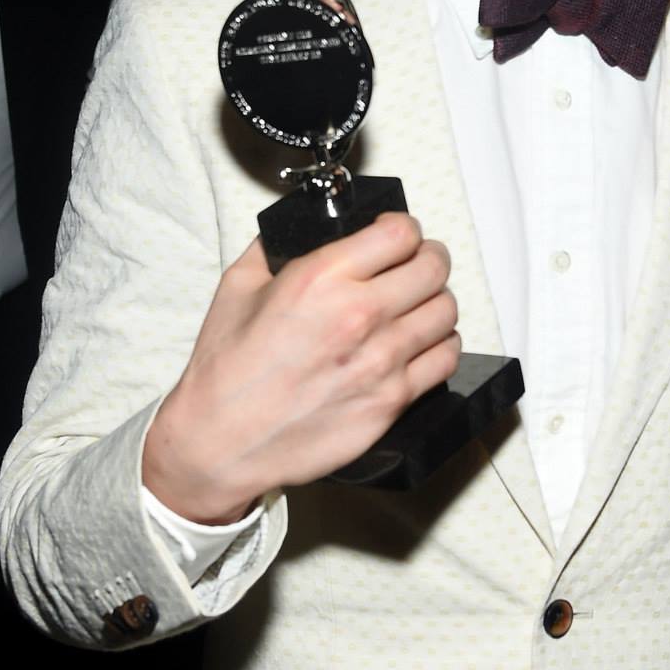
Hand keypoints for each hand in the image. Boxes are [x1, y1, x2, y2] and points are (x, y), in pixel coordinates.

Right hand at [142, 213, 459, 523]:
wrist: (223, 441)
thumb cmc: (227, 372)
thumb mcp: (238, 287)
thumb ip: (273, 248)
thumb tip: (301, 229)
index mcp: (321, 279)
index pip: (401, 233)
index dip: (405, 228)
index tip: (398, 235)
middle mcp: (358, 315)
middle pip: (433, 268)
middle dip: (428, 259)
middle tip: (416, 265)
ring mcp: (381, 361)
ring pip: (446, 312)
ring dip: (435, 302)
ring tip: (418, 306)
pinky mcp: (392, 400)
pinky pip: (445, 359)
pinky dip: (440, 346)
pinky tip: (422, 344)